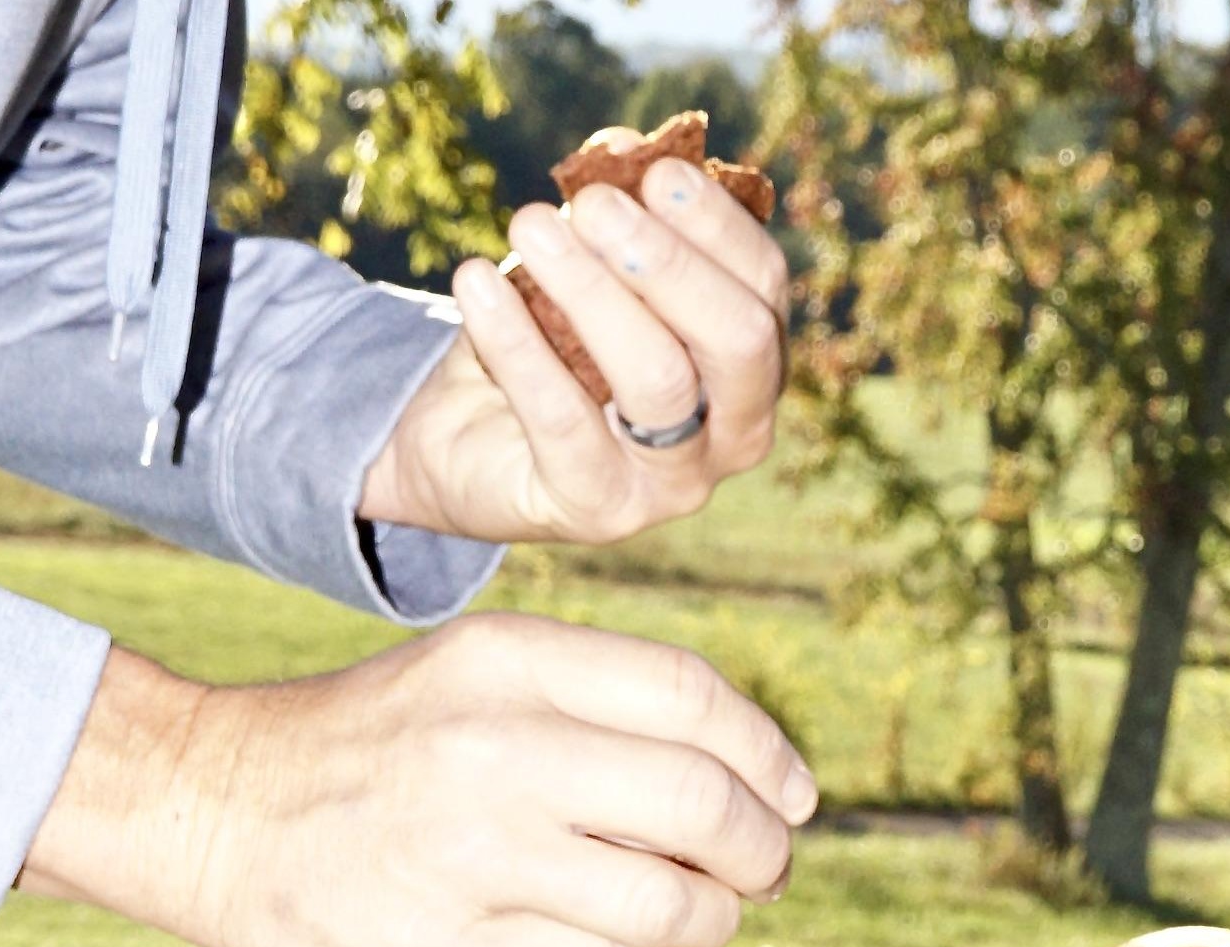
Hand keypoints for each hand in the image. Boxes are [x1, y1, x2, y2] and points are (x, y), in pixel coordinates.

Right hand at [16, 616, 816, 946]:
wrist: (214, 810)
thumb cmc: (371, 747)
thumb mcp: (472, 676)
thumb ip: (594, 704)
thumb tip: (750, 780)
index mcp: (507, 660)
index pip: (690, 696)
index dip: (768, 754)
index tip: (793, 796)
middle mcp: (496, 747)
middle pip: (703, 802)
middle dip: (764, 851)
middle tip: (764, 871)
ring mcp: (474, 853)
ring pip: (672, 903)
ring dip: (716, 921)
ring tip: (704, 917)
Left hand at [362, 163, 787, 547]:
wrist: (465, 439)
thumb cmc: (548, 340)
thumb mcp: (586, 266)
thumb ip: (614, 212)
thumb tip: (622, 152)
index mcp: (752, 364)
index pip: (764, 288)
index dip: (715, 224)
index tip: (654, 170)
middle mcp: (734, 433)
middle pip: (739, 342)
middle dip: (668, 262)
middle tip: (594, 205)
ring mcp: (673, 484)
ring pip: (659, 380)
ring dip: (591, 290)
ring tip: (529, 226)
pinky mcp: (600, 511)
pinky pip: (563, 419)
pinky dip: (515, 340)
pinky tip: (474, 280)